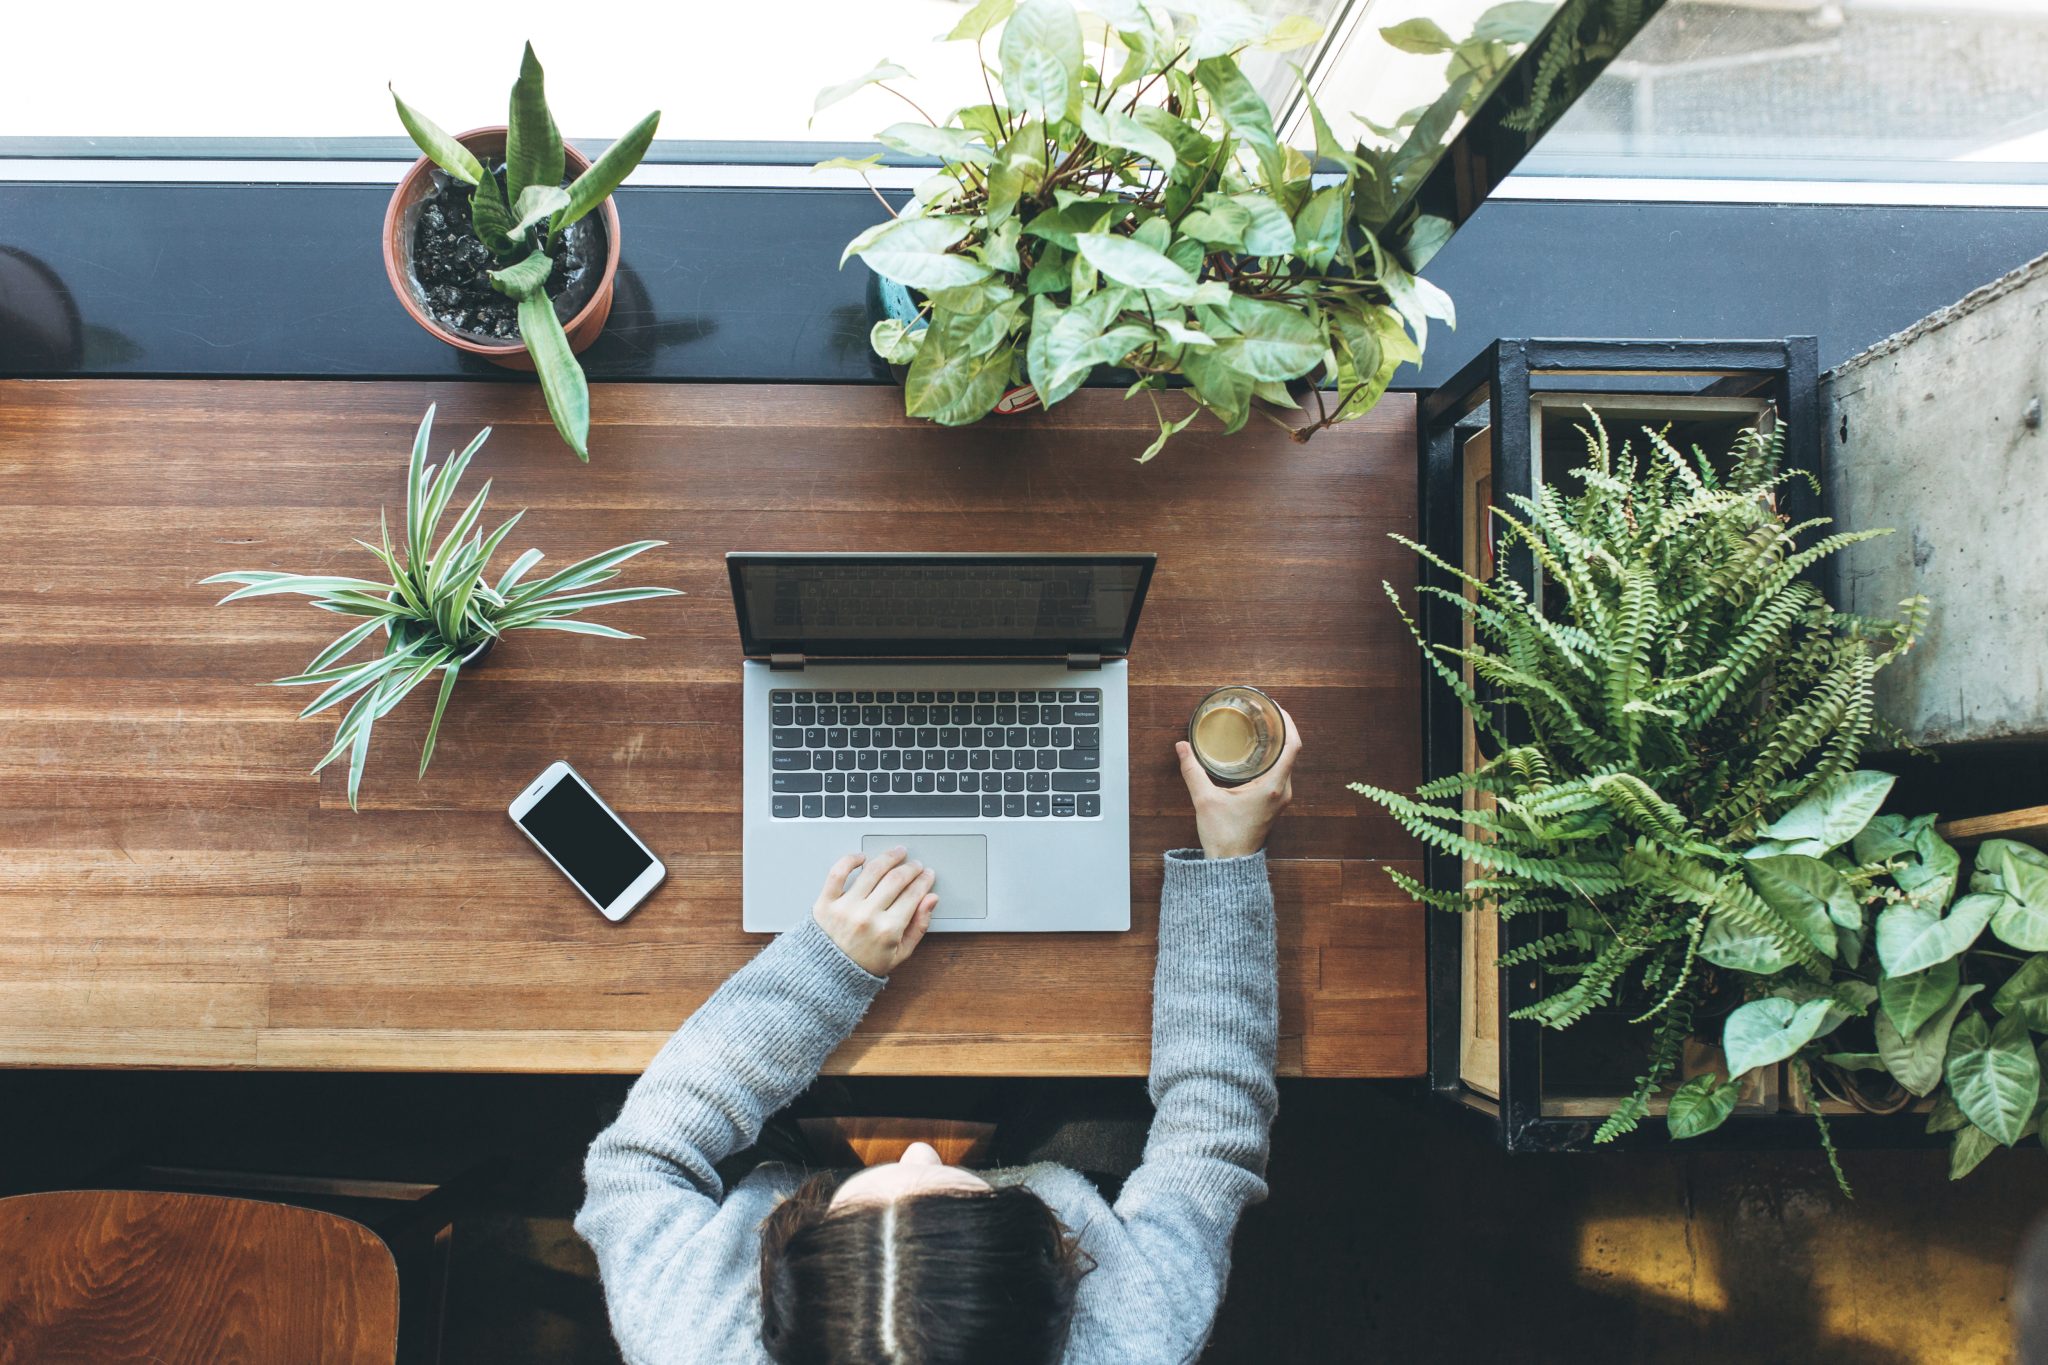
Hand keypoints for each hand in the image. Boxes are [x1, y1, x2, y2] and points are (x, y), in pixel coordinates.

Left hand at [811, 846, 937, 976]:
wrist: (828, 975)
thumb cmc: (864, 965)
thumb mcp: (900, 953)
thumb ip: (919, 926)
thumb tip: (930, 900)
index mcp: (888, 930)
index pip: (912, 895)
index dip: (924, 881)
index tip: (927, 875)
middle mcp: (867, 916)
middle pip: (896, 880)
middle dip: (911, 868)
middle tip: (915, 865)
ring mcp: (845, 907)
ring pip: (872, 871)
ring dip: (888, 858)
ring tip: (897, 853)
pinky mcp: (826, 903)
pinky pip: (837, 873)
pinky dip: (850, 860)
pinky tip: (861, 857)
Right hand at [1175, 707, 1301, 859]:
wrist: (1231, 865)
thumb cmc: (1223, 836)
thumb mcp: (1204, 799)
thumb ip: (1193, 770)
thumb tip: (1182, 747)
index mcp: (1272, 786)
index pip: (1293, 746)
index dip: (1288, 723)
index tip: (1276, 708)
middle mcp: (1282, 791)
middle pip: (1292, 751)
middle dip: (1281, 730)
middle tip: (1264, 713)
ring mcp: (1281, 798)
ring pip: (1286, 763)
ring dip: (1277, 745)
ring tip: (1261, 728)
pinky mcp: (1275, 804)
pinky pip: (1280, 774)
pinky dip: (1273, 759)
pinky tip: (1257, 752)